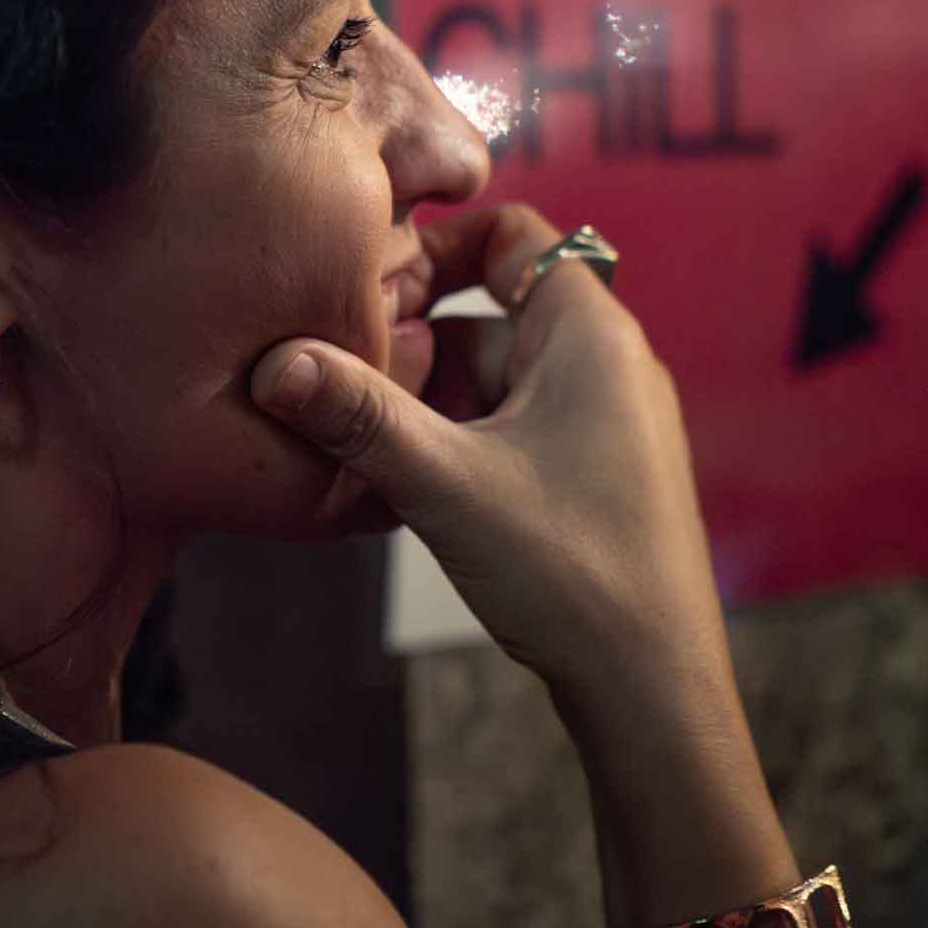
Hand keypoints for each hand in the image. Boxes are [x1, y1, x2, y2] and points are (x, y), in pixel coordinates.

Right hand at [251, 202, 729, 710]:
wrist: (653, 693)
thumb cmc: (573, 573)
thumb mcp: (446, 484)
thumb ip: (359, 415)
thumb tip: (274, 363)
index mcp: (589, 332)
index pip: (511, 234)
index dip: (437, 245)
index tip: (367, 282)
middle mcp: (603, 362)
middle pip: (487, 310)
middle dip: (411, 337)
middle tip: (338, 367)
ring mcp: (598, 420)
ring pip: (489, 375)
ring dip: (423, 397)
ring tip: (352, 432)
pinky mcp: (587, 473)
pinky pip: (503, 424)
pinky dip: (450, 436)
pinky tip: (394, 481)